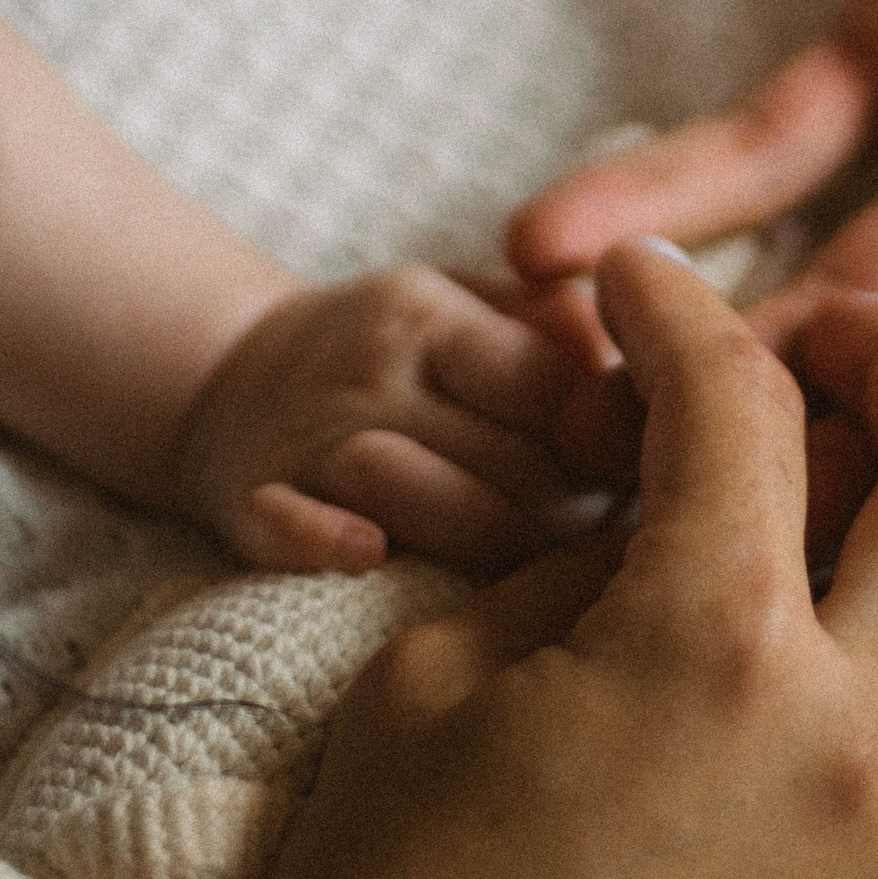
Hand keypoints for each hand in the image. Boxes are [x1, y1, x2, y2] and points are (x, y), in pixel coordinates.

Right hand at [172, 264, 614, 572]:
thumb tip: (645, 368)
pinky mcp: (249, 498)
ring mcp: (305, 434)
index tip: (648, 484)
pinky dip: (325, 541)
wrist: (229, 373)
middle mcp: (370, 366)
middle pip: (499, 449)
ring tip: (530, 572)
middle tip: (610, 552)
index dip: (611, 443)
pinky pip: (286, 523)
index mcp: (433, 314)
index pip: (552, 382)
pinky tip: (373, 556)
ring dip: (481, 536)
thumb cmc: (395, 354)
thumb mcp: (471, 306)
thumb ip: (557, 328)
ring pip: (405, 485)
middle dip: (567, 510)